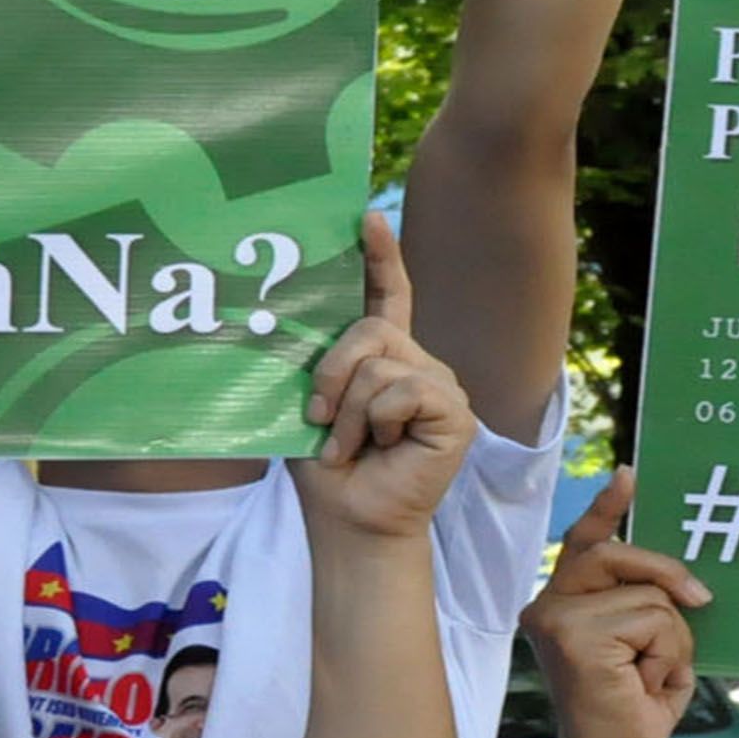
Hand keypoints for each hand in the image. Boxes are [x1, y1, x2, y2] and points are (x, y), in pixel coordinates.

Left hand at [285, 216, 475, 536]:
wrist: (348, 519)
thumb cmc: (326, 465)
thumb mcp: (311, 401)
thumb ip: (317, 360)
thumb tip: (282, 314)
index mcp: (385, 356)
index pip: (388, 295)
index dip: (381, 257)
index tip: (366, 217)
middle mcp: (419, 362)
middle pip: (370, 329)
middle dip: (332, 372)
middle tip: (320, 418)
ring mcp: (442, 385)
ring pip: (382, 363)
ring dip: (351, 412)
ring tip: (350, 447)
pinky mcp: (456, 412)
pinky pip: (404, 391)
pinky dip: (377, 424)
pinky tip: (382, 451)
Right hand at [520, 472, 709, 737]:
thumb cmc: (632, 709)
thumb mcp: (646, 644)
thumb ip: (648, 605)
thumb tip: (684, 583)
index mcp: (563, 604)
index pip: (584, 544)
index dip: (606, 508)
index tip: (629, 475)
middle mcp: (549, 604)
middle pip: (617, 554)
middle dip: (667, 576)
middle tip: (702, 599)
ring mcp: (556, 617)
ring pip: (647, 595)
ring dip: (669, 638)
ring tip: (650, 676)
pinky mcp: (572, 634)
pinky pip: (650, 619)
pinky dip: (664, 653)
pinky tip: (643, 683)